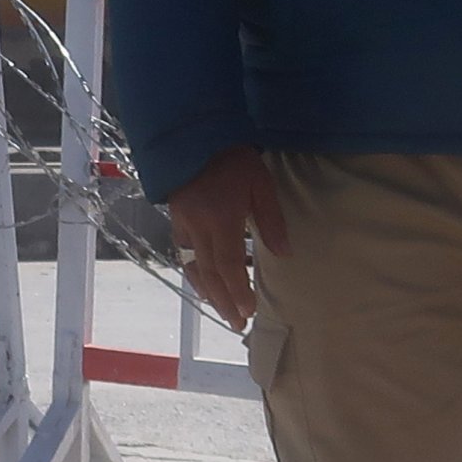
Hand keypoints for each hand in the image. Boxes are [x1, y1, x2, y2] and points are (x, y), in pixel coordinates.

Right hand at [168, 145, 288, 333]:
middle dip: (224, 301)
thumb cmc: (235, 160)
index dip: (238, 291)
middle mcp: (198, 227)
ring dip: (209, 292)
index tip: (249, 311)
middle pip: (209, 273)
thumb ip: (271, 221)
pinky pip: (185, 255)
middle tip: (237, 323)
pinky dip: (195, 273)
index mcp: (221, 218)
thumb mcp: (261, 185)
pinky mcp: (177, 220)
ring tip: (223, 310)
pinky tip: (204, 284)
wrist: (195, 138)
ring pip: (194, 267)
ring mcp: (184, 225)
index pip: (228, 264)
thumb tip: (284, 254)